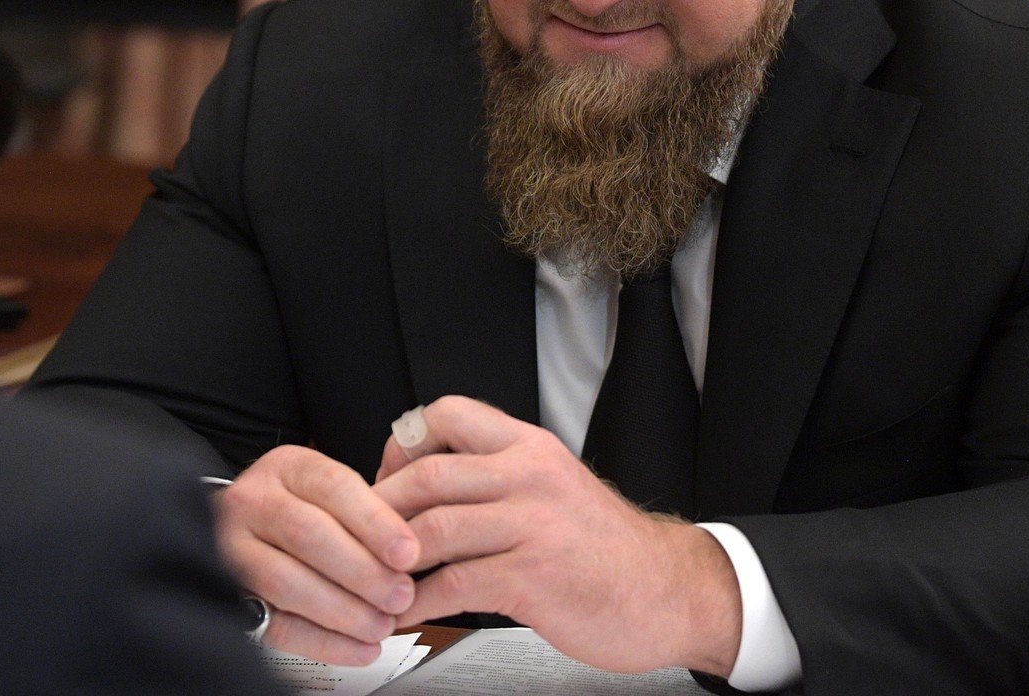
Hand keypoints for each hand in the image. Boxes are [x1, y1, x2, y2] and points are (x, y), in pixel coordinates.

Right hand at [214, 445, 420, 664]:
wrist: (236, 526)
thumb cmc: (299, 508)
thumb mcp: (328, 491)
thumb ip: (366, 512)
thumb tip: (409, 554)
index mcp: (288, 467)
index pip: (334, 488)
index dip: (375, 523)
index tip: (408, 553)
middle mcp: (254, 501)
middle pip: (309, 535)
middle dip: (363, 572)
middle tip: (401, 596)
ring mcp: (231, 548)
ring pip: (287, 582)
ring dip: (343, 611)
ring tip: (381, 625)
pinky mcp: (229, 594)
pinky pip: (276, 624)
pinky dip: (323, 642)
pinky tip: (358, 649)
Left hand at [372, 396, 741, 674]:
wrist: (666, 591)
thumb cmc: (606, 548)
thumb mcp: (555, 486)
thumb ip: (501, 476)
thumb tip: (431, 481)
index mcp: (530, 447)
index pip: (447, 415)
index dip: (403, 446)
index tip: (387, 477)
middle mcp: (530, 475)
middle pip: (428, 472)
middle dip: (381, 507)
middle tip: (362, 535)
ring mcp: (531, 524)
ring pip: (433, 527)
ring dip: (391, 559)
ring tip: (375, 579)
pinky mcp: (531, 575)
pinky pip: (452, 584)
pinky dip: (417, 603)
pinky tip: (406, 613)